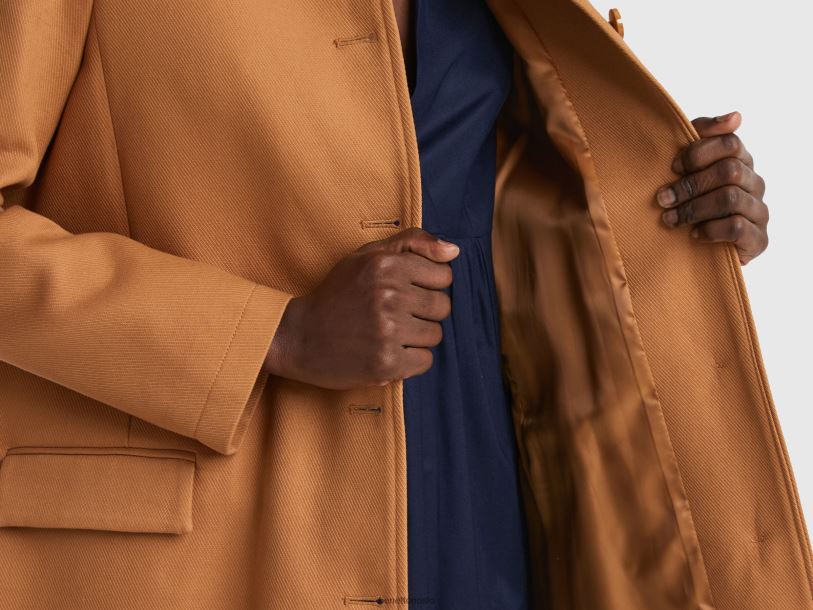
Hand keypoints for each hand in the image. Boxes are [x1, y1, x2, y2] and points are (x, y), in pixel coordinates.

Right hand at [263, 228, 457, 388]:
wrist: (298, 336)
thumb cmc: (337, 294)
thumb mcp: (366, 256)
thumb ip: (411, 243)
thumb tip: (454, 251)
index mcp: (385, 265)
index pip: (444, 275)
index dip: (428, 284)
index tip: (407, 290)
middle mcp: (388, 295)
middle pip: (443, 306)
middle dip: (425, 311)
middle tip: (397, 314)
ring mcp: (387, 331)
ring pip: (435, 335)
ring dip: (417, 337)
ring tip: (390, 333)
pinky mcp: (386, 363)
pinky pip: (425, 361)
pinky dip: (411, 360)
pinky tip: (389, 351)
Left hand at [657, 111, 768, 264]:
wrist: (693, 250)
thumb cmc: (687, 201)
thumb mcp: (687, 167)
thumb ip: (703, 136)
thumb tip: (736, 116)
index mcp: (740, 161)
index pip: (730, 142)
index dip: (698, 153)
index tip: (672, 167)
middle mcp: (754, 182)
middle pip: (729, 171)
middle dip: (690, 184)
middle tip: (662, 198)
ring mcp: (759, 210)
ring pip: (730, 198)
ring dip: (694, 208)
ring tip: (669, 219)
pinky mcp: (759, 239)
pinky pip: (737, 227)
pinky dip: (710, 229)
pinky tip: (694, 234)